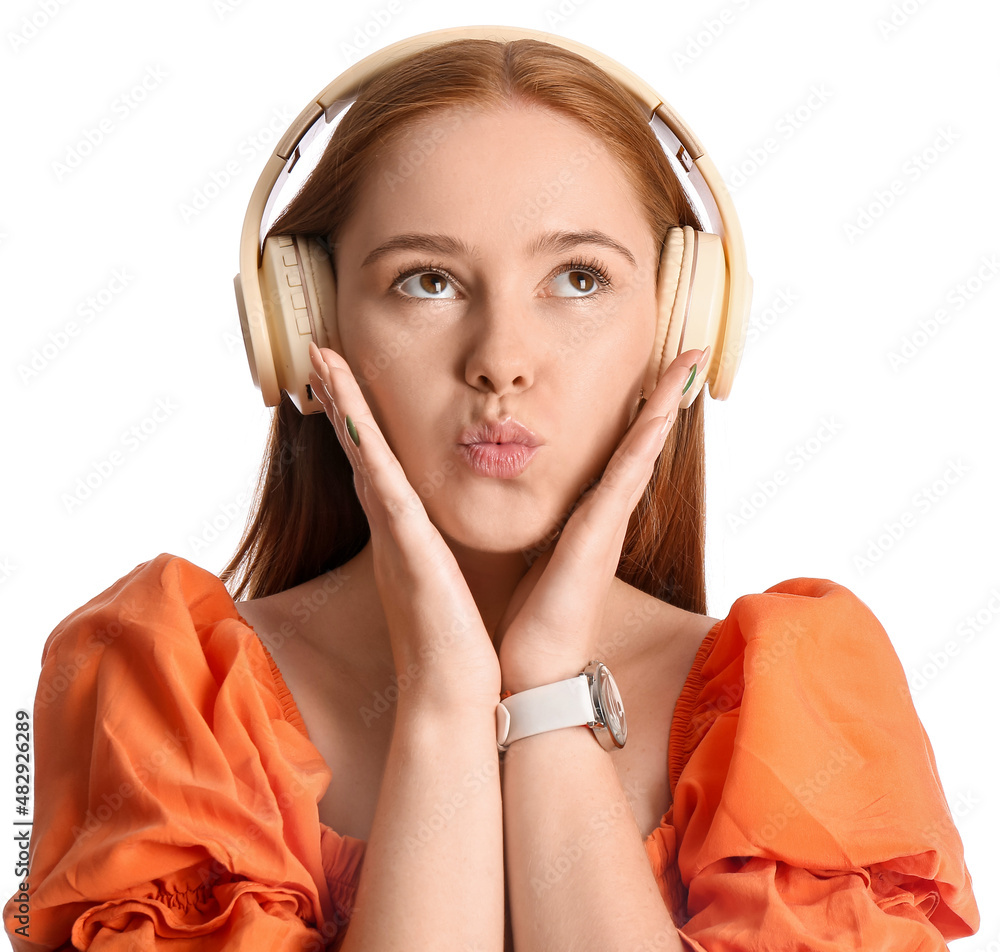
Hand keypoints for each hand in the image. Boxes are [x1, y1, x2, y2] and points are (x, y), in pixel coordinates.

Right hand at [306, 341, 500, 710]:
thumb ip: (439, 551)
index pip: (378, 462)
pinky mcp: (407, 548)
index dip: (360, 420)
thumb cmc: (454, 642)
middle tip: (319, 352)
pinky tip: (354, 417)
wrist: (450, 690)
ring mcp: (394, 535)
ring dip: (343, 406)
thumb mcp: (447, 580)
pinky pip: (384, 488)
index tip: (348, 380)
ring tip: (323, 359)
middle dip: (339, 399)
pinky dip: (367, 450)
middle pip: (359, 448)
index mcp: (405, 533)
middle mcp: (390, 527)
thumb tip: (443, 537)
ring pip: (364, 456)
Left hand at [495, 346, 710, 694]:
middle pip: (644, 442)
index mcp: (592, 517)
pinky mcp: (596, 539)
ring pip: (641, 452)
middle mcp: (608, 516)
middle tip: (691, 352)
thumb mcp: (540, 558)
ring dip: (664, 406)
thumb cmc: (536, 617)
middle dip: (667, 396)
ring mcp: (607, 526)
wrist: (537, 667)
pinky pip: (623, 480)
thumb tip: (542, 513)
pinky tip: (657, 414)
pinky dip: (643, 444)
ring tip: (686, 364)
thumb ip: (548, 529)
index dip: (644, 412)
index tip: (659, 373)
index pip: (623, 452)